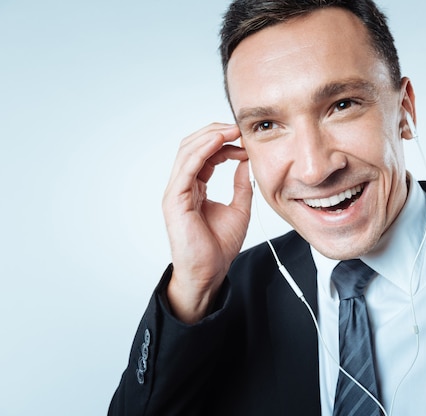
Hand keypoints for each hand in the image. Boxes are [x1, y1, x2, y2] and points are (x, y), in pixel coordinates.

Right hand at [162, 123, 251, 322]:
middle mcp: (183, 186)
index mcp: (195, 187)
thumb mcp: (239, 209)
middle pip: (193, 146)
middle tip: (237, 127)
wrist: (209, 272)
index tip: (245, 141)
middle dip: (215, 132)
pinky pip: (187, 167)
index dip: (224, 143)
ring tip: (231, 129)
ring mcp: (176, 191)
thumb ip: (241, 185)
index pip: (205, 154)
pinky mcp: (175, 199)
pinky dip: (202, 150)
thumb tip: (246, 162)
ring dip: (210, 136)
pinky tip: (219, 141)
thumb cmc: (218, 247)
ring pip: (187, 151)